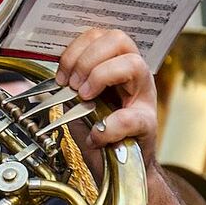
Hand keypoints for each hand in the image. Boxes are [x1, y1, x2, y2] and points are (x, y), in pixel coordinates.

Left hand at [56, 27, 157, 168]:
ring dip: (101, 76)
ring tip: (85, 98)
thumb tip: (57, 75)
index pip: (100, 35)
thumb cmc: (99, 133)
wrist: (117, 168)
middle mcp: (134, 75)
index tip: (61, 74)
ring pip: (133, 64)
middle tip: (74, 85)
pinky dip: (108, 126)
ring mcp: (144, 97)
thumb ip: (70, 86)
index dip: (76, 49)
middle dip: (88, 59)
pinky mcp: (148, 124)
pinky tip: (97, 134)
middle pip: (118, 39)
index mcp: (115, 65)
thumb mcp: (78, 104)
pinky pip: (131, 116)